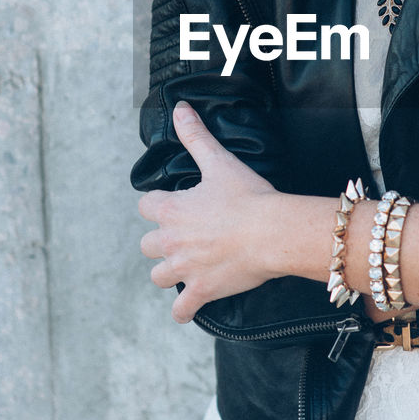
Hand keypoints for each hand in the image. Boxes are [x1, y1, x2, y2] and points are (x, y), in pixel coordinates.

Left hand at [138, 101, 278, 322]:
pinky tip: (189, 306)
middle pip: (147, 245)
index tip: (174, 205)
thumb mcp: (219, 161)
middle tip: (184, 238)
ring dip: (169, 272)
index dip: (158, 205)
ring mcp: (184, 269)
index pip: (146, 206)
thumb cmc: (248, 196)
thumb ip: (195, 136)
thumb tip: (180, 109)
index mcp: (171, 209)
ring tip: (186, 267)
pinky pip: (181, 310)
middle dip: (161, 242)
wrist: (273, 231)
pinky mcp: (201, 291)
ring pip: (158, 276)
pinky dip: (183, 310)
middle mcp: (170, 241)